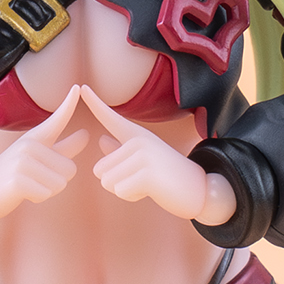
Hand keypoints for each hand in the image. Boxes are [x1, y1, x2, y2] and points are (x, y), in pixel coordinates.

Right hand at [0, 84, 88, 223]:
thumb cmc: (16, 174)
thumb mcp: (41, 158)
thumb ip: (64, 148)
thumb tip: (87, 134)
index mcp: (36, 138)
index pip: (57, 119)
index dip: (69, 104)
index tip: (77, 86)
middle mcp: (29, 144)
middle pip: (70, 169)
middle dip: (57, 181)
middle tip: (34, 179)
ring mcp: (22, 160)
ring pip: (60, 183)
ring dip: (47, 191)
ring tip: (29, 185)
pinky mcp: (18, 179)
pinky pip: (46, 193)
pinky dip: (38, 198)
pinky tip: (23, 193)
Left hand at [79, 86, 234, 223]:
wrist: (201, 190)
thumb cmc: (169, 178)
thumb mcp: (143, 162)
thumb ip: (120, 152)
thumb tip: (100, 139)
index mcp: (137, 136)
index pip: (111, 118)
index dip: (95, 103)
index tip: (82, 87)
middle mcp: (138, 141)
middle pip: (100, 170)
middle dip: (116, 183)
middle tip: (144, 180)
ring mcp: (143, 155)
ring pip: (107, 182)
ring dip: (124, 190)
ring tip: (148, 184)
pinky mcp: (147, 173)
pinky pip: (120, 191)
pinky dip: (132, 196)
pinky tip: (151, 190)